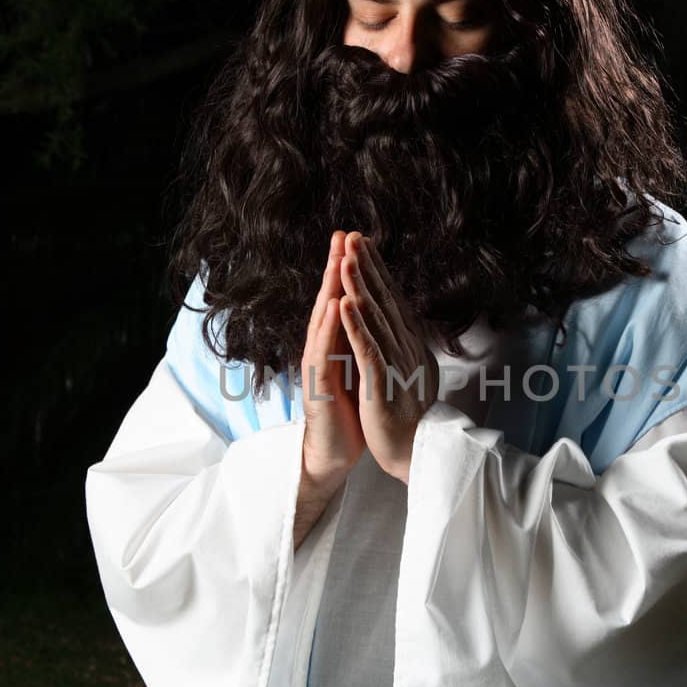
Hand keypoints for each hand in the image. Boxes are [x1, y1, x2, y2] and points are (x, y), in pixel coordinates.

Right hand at [300, 230, 364, 486]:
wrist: (334, 452)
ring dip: (330, 289)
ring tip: (338, 260)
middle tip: (343, 234)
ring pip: (322, 322)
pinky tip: (334, 306)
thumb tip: (369, 314)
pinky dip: (328, 328)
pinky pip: (323, 353)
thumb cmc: (347, 410)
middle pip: (329, 302)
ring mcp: (317, 367)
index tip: (359, 240)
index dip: (350, 272)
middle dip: (336, 268)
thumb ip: (358, 341)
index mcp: (337, 345)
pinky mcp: (318, 386)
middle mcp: (323, 350)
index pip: (343, 301)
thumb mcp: (356, 368)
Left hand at [338, 232, 439, 483]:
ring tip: (346, 259)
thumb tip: (403, 320)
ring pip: (374, 318)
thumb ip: (404, 342)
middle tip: (353, 236)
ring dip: (360, 287)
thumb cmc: (409, 414)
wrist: (416, 451)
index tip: (362, 242)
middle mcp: (404, 347)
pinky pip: (367, 350)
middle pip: (383, 299)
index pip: (390, 298)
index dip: (376, 269)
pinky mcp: (382, 384)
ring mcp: (395, 364)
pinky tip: (344, 304)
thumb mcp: (409, 368)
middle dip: (367, 266)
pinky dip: (355, 326)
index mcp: (408, 343)